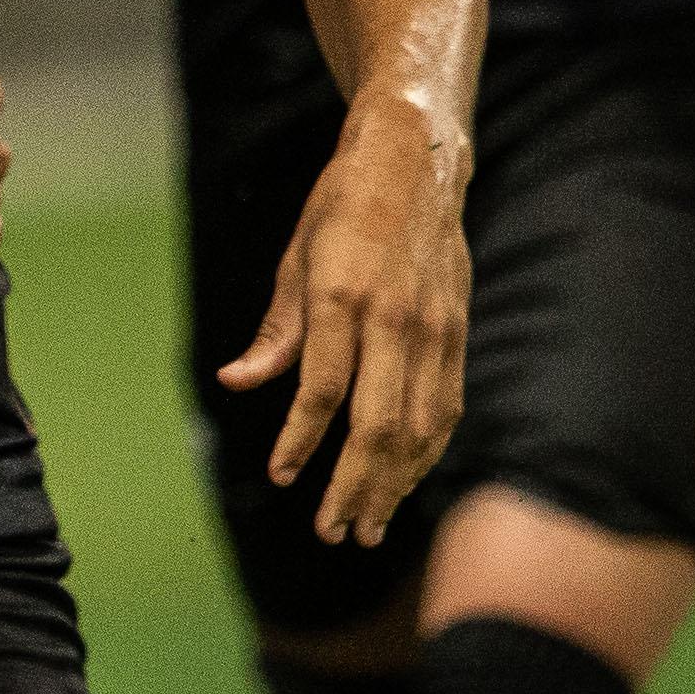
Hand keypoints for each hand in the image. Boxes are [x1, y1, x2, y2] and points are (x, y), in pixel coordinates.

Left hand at [216, 88, 468, 545]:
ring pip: (419, 426)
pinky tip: (405, 480)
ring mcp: (435, 328)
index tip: (281, 479)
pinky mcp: (457, 333)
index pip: (324, 389)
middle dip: (355, 487)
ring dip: (394, 484)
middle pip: (378, 424)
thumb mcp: (295, 258)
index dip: (302, 440)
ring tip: (368, 526)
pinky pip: (445, 407)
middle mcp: (394, 318)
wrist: (417, 160)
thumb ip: (276, 332)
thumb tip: (237, 382)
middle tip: (332, 533)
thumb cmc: (342, 207)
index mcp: (342, 296)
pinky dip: (425, 452)